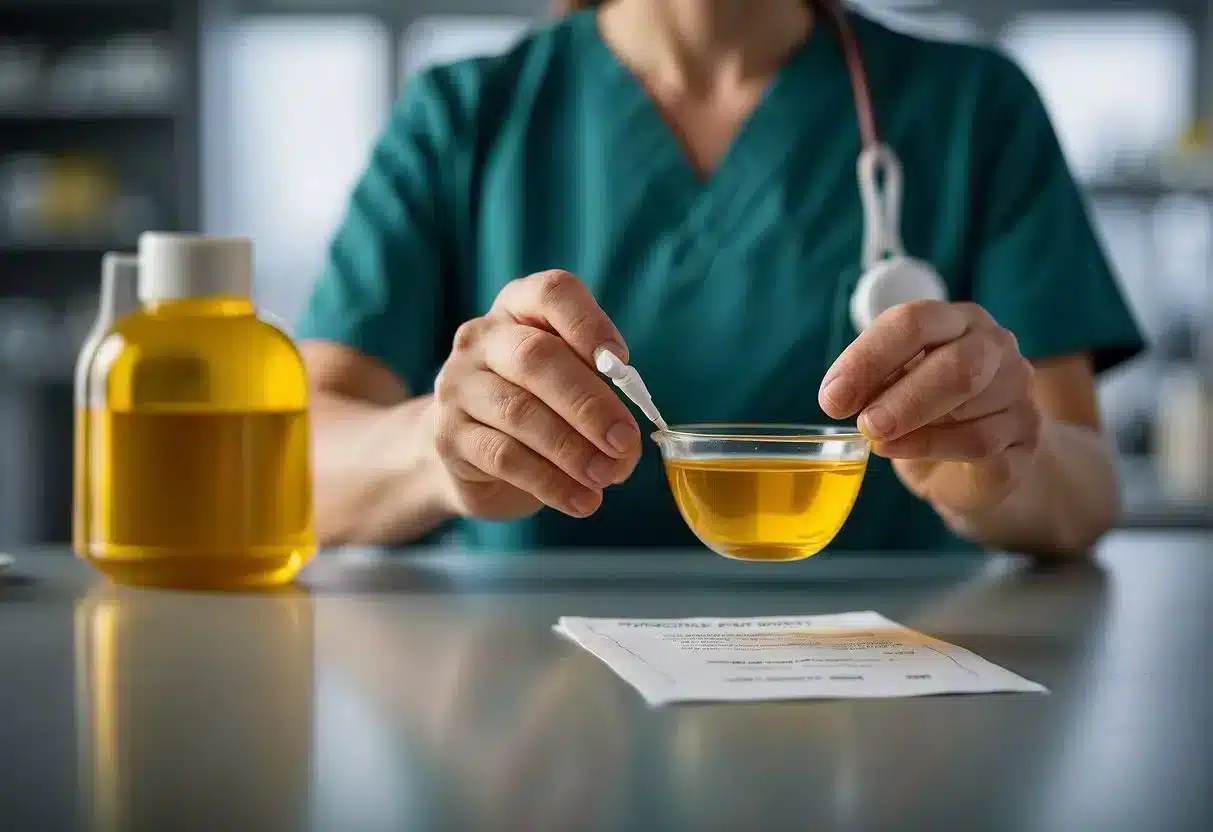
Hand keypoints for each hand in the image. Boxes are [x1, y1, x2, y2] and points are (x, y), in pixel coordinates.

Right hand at [429, 270, 641, 520]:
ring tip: (605, 477)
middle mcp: (482, 338)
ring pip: (520, 412)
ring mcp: (458, 385)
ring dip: (572, 450)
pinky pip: (504, 457)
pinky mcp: (448, 435)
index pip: (551, 293)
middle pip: (537, 358)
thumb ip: (602, 406)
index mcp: (520, 309)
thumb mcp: (570, 392)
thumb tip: (626, 449)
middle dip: (589, 403)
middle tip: (623, 442)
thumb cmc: (534, 407)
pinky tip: (581, 500)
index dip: (589, 323)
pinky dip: (550, 482)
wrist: (464, 450)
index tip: (620, 362)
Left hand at [819, 301, 1041, 515]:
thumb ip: (874, 383)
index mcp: (956, 320)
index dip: (868, 358)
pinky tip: (905, 456)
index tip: (832, 397)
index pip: (914, 321)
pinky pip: (982, 442)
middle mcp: (995, 346)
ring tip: (879, 442)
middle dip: (903, 397)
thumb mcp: (892, 388)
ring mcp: (1019, 390)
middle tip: (864, 425)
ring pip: (971, 406)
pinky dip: (934, 449)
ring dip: (915, 428)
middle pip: (956, 364)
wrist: (978, 462)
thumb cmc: (926, 413)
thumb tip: (839, 394)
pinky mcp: (1028, 435)